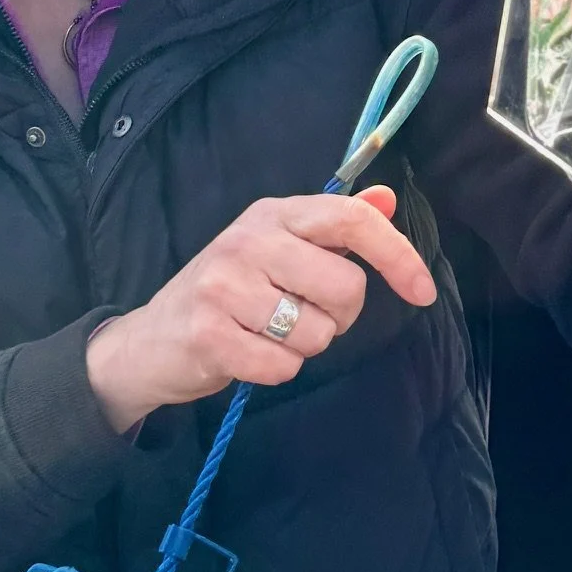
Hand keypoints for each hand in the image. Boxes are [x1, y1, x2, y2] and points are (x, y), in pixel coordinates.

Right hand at [84, 184, 436, 433]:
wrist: (149, 342)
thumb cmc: (227, 294)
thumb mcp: (278, 250)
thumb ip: (334, 227)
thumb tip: (387, 199)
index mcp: (273, 213)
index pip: (352, 219)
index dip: (398, 255)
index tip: (423, 291)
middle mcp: (248, 239)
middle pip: (347, 287)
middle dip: (339, 317)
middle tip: (301, 316)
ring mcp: (223, 284)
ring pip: (317, 333)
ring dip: (303, 347)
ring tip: (266, 334)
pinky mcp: (207, 333)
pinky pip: (283, 367)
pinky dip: (274, 371)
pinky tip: (246, 355)